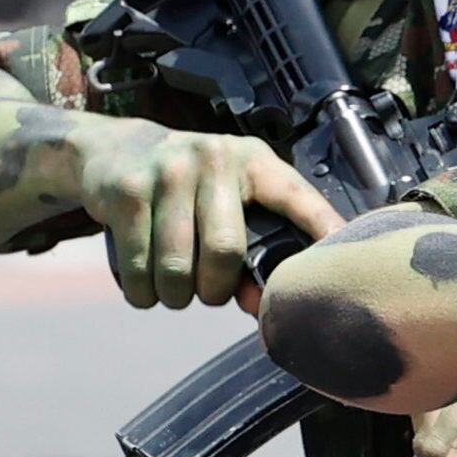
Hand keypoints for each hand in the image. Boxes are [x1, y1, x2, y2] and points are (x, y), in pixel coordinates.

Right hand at [71, 119, 343, 309]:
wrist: (114, 149)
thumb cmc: (190, 186)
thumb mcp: (230, 197)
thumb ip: (255, 246)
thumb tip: (264, 306)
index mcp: (255, 161)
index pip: (296, 198)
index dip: (321, 230)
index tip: (342, 260)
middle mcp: (214, 159)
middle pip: (226, 251)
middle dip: (217, 289)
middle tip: (210, 292)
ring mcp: (167, 172)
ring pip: (178, 268)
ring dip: (178, 296)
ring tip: (177, 290)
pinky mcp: (126, 193)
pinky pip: (139, 270)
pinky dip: (144, 293)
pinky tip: (148, 286)